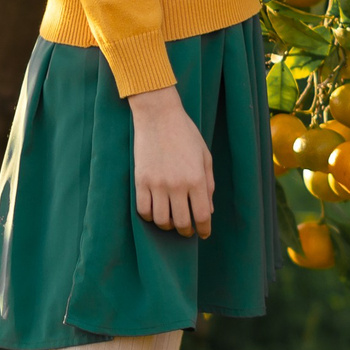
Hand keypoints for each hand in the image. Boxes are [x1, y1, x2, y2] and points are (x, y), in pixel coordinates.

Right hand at [128, 85, 213, 237]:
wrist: (158, 115)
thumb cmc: (185, 134)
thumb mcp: (204, 156)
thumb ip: (208, 184)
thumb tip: (208, 210)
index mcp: (196, 179)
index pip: (202, 215)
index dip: (204, 229)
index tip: (203, 233)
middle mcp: (177, 185)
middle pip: (181, 222)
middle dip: (186, 231)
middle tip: (187, 230)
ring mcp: (157, 184)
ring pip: (161, 220)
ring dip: (167, 225)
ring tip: (170, 221)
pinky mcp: (141, 181)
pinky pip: (143, 210)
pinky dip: (149, 216)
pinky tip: (155, 212)